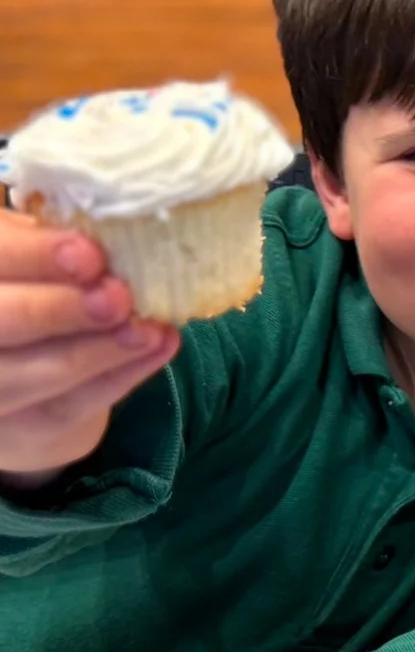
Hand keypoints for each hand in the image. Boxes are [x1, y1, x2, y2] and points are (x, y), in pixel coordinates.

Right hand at [0, 210, 178, 480]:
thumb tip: (113, 223)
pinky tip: (160, 345)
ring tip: (151, 328)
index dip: (32, 256)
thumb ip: (50, 237)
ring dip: (101, 350)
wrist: (22, 355)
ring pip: (35, 374)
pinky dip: (121, 376)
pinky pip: (70, 406)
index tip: (89, 255)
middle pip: (1, 323)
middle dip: (61, 310)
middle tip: (118, 297)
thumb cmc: (30, 281)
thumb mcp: (29, 245)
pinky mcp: (21, 428)